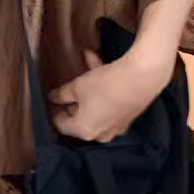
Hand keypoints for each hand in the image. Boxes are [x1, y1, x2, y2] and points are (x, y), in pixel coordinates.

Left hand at [48, 48, 170, 142]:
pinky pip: (109, 102)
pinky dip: (102, 87)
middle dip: (72, 100)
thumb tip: (52, 97)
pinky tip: (94, 59)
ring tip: (83, 63)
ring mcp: (116, 126)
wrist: (142, 78)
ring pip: (95, 106)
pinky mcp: (127, 115)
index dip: (54, 110)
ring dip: (88, 88)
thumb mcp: (77, 86)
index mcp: (85, 131)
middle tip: (66, 86)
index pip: (62, 125)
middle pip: (79, 118)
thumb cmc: (105, 85)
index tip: (51, 98)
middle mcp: (101, 134)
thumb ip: (61, 94)